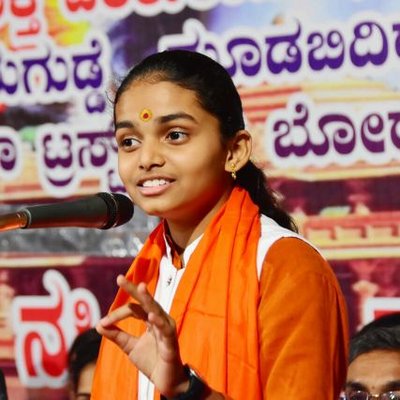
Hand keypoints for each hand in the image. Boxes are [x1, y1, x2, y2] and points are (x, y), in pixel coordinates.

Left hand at [96, 275, 188, 396]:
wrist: (165, 381)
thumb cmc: (151, 361)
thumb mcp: (129, 347)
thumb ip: (116, 335)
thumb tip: (98, 325)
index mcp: (150, 319)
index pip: (134, 308)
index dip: (117, 313)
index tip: (102, 322)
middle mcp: (159, 319)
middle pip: (145, 301)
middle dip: (133, 289)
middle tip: (119, 278)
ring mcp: (166, 328)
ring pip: (155, 310)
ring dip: (147, 299)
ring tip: (140, 288)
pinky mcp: (171, 341)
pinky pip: (165, 329)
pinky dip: (158, 321)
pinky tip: (150, 316)